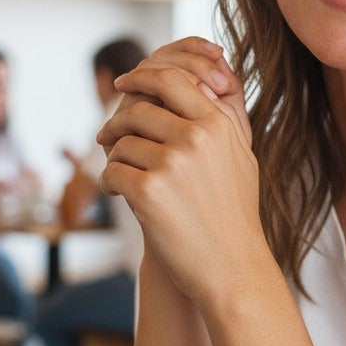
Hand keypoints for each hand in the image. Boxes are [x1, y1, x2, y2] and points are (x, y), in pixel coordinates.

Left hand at [97, 38, 267, 310]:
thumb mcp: (240, 156)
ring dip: (114, 157)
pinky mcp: (148, 191)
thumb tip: (204, 83)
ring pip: (123, 142)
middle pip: (140, 108)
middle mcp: (197, 137)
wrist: (233, 268)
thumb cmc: (235, 215)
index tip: (125, 83)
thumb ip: (222, 117)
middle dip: (117, 120)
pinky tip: (118, 193)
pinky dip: (109, 182)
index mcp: (219, 124)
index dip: (142, 77)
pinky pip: (112, 171)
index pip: (172, 79)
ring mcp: (173, 163)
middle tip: (105, 134)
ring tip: (119, 175)